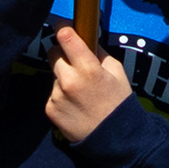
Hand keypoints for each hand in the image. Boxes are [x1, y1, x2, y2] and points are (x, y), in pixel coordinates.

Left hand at [47, 23, 132, 140]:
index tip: (64, 27)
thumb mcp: (118, 72)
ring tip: (80, 92)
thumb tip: (86, 39)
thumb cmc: (119, 103)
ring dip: (63, 77)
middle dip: (62, 54)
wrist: (113, 139)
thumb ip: (99, 53)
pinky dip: (60, 95)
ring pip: (54, 74)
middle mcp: (68, 80)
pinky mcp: (50, 109)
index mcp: (88, 68)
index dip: (63, 28)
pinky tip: (75, 105)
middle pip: (52, 52)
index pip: (65, 37)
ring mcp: (56, 96)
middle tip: (75, 63)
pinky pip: (52, 93)